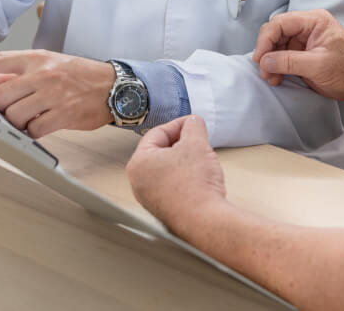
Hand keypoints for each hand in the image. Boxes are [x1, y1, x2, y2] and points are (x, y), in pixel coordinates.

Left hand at [0, 50, 115, 136]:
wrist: (114, 86)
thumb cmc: (79, 75)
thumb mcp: (47, 66)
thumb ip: (15, 73)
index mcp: (36, 59)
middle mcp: (42, 75)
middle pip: (0, 94)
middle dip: (1, 105)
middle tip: (15, 105)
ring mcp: (52, 96)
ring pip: (14, 114)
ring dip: (16, 120)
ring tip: (32, 115)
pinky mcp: (62, 115)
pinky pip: (33, 129)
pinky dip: (32, 130)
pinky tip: (41, 123)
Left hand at [126, 115, 226, 235]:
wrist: (205, 221)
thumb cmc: (195, 186)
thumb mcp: (196, 143)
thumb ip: (193, 126)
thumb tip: (193, 122)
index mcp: (138, 163)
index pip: (157, 133)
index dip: (179, 124)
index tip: (193, 123)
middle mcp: (139, 182)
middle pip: (160, 151)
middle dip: (182, 143)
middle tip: (198, 140)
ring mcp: (150, 199)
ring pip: (167, 169)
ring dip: (184, 160)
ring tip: (201, 160)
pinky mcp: (164, 210)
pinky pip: (172, 185)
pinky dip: (185, 177)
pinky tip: (199, 178)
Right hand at [252, 9, 343, 100]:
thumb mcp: (318, 66)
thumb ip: (289, 62)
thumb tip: (264, 61)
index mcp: (314, 21)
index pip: (280, 23)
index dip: (265, 40)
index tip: (259, 58)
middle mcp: (307, 26)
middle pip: (276, 32)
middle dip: (267, 52)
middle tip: (264, 70)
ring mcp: (305, 39)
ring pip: (277, 45)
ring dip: (270, 61)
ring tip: (272, 78)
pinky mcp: (303, 52)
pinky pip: (283, 55)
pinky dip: (277, 66)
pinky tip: (277, 77)